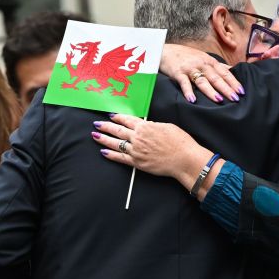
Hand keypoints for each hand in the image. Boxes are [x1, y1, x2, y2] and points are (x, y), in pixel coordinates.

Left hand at [91, 113, 210, 185]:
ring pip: (115, 143)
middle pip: (117, 130)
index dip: (117, 117)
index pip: (127, 120)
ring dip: (104, 139)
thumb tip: (146, 126)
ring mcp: (136, 150)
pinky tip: (103, 152)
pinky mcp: (137, 162)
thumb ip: (153, 126)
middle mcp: (138, 137)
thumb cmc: (180, 142)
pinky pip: (120, 158)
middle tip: (96, 123)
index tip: (110, 115)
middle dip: (105, 126)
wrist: (184, 159)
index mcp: (145, 126)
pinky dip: (111, 155)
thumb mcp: (166, 127)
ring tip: (95, 135)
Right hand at [159, 43, 242, 103]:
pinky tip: (192, 100)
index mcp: (209, 61)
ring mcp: (190, 68)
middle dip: (226, 88)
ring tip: (219, 100)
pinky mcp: (178, 73)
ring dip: (211, 91)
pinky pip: (184, 83)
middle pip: (216, 78)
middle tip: (235, 98)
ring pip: (202, 81)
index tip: (241, 92)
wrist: (166, 51)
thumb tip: (232, 70)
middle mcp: (201, 64)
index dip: (233, 82)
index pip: (224, 72)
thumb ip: (217, 65)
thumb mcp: (204, 57)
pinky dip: (188, 91)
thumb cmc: (186, 56)